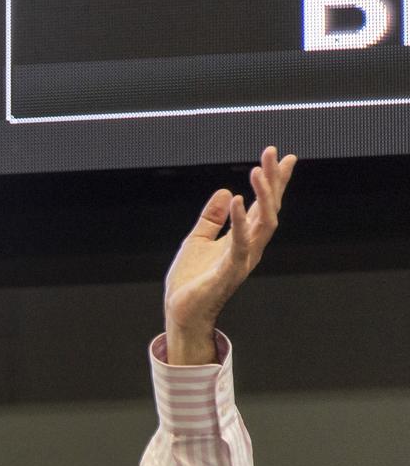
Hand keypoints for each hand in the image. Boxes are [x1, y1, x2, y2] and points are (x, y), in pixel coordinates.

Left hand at [164, 146, 296, 363]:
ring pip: (264, 223)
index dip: (275, 181)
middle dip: (273, 180)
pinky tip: (237, 201)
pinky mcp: (229, 271)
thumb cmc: (191, 281)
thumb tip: (225, 191)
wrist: (181, 313)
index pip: (265, 205)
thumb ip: (211, 218)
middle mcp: (250, 247)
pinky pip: (239, 243)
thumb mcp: (198, 240)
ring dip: (263, 196)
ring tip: (258, 171)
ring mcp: (242, 259)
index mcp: (243, 239)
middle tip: (273, 152)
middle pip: (270, 209)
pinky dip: (240, 222)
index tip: (285, 156)